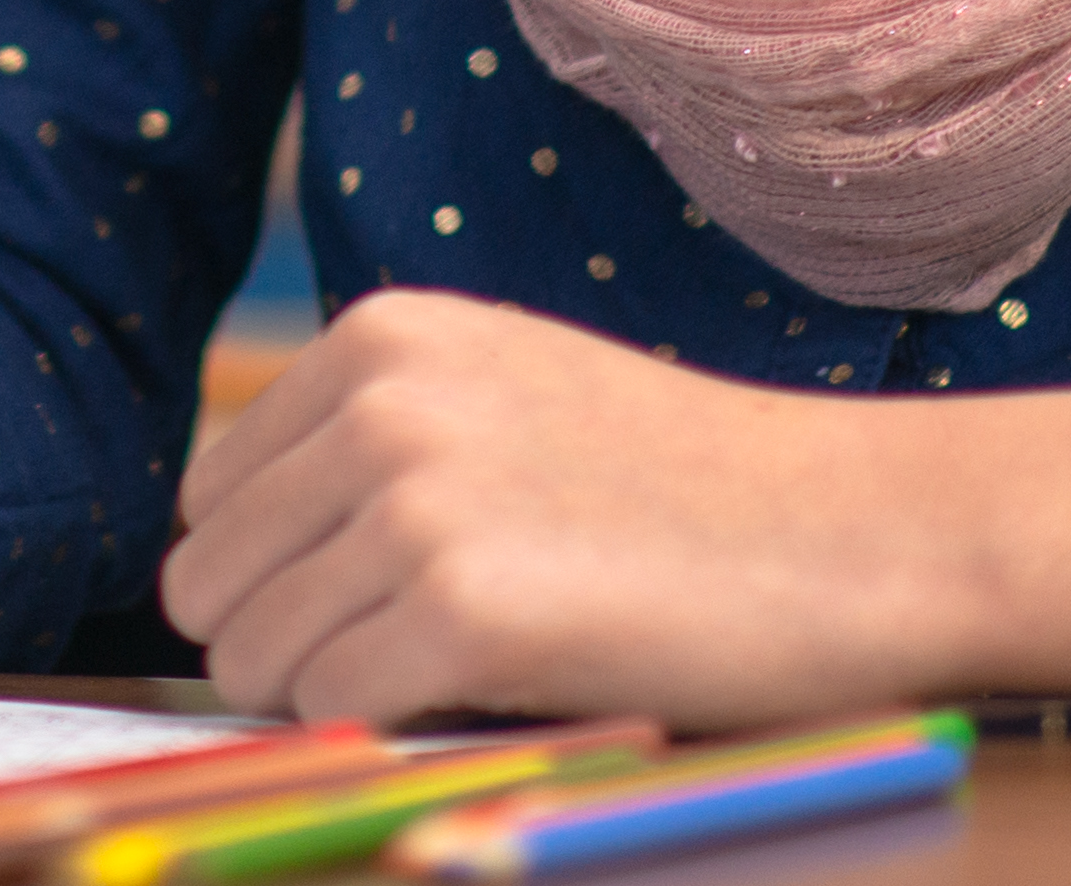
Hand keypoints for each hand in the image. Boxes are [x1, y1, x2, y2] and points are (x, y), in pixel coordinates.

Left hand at [165, 289, 1070, 726]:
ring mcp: (417, 501)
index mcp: (379, 337)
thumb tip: (215, 559)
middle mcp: (380, 402)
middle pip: (212, 582)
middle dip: (289, 643)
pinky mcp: (465, 610)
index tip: (376, 601)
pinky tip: (498, 695)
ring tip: (471, 669)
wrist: (860, 532)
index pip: (210, 499)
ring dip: (339, 696)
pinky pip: (334, 710)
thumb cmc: (685, 488)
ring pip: (254, 658)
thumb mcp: (503, 399)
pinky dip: (393, 732)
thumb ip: (368, 443)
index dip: (277, 577)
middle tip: (420, 655)